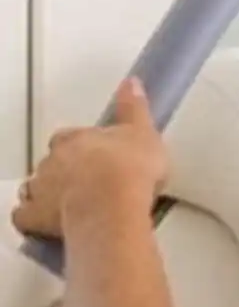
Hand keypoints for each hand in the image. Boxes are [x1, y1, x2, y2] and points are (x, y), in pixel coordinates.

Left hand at [11, 78, 167, 237]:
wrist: (113, 204)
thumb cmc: (130, 167)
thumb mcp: (144, 132)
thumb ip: (134, 109)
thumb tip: (131, 82)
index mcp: (75, 138)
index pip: (70, 137)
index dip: (80, 146)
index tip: (95, 155)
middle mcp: (52, 160)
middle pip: (52, 162)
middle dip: (64, 170)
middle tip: (88, 183)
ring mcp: (41, 188)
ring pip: (36, 187)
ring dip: (47, 193)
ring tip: (71, 206)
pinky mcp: (35, 216)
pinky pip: (25, 217)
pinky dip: (33, 219)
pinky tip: (47, 224)